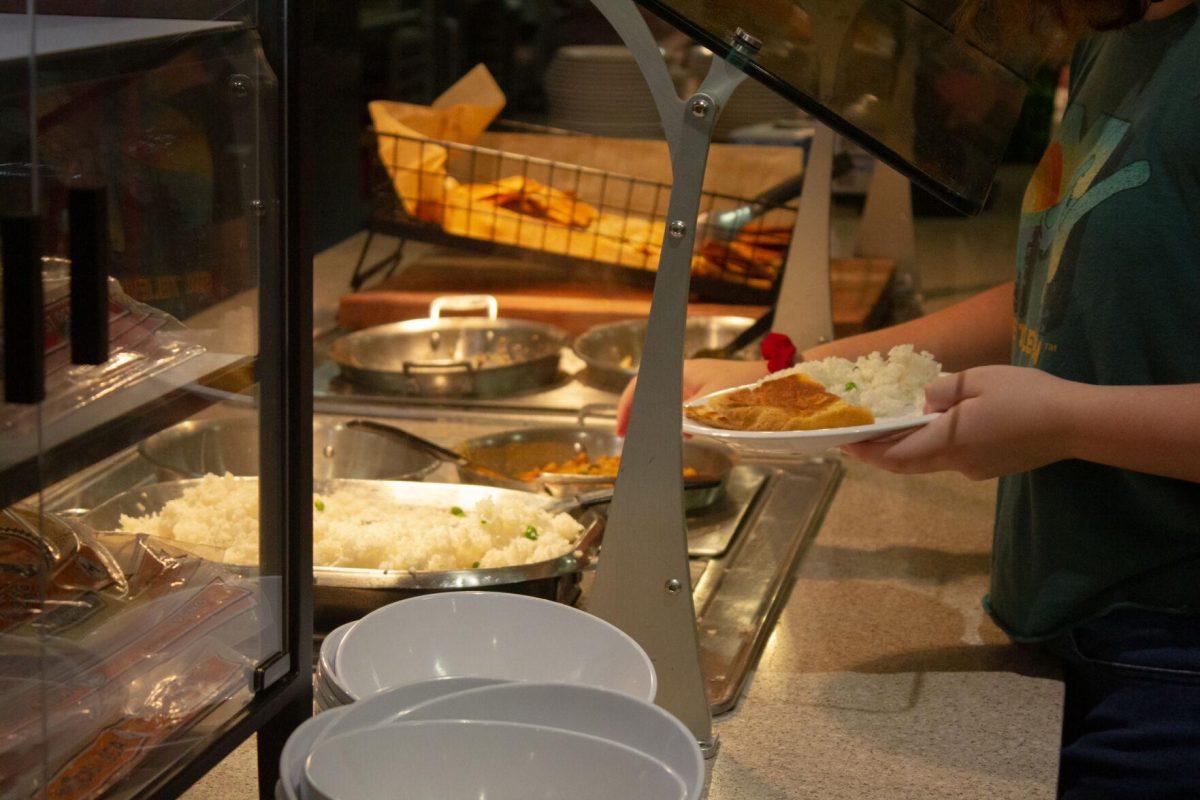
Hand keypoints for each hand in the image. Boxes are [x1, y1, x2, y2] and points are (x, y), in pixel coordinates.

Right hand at [616, 359, 767, 435]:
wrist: (776, 382)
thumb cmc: (744, 388)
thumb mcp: (708, 406)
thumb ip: (683, 418)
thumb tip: (662, 430)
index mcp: (680, 372)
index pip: (642, 385)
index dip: (627, 407)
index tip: (622, 429)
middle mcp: (685, 376)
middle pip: (651, 393)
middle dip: (638, 415)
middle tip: (629, 437)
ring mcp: (698, 384)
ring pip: (667, 401)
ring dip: (656, 419)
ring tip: (648, 439)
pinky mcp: (710, 394)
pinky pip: (684, 407)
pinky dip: (677, 421)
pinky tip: (682, 436)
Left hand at [840, 365, 1078, 479]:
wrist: (1076, 423)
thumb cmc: (1027, 395)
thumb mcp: (978, 379)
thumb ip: (943, 391)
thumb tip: (923, 400)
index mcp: (949, 442)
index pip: (895, 456)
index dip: (866, 451)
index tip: (843, 443)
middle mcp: (958, 462)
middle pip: (908, 463)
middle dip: (880, 451)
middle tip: (858, 437)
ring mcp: (976, 468)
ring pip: (931, 460)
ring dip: (908, 446)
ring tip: (891, 427)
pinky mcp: (992, 466)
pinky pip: (953, 456)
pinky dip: (934, 444)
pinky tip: (938, 425)